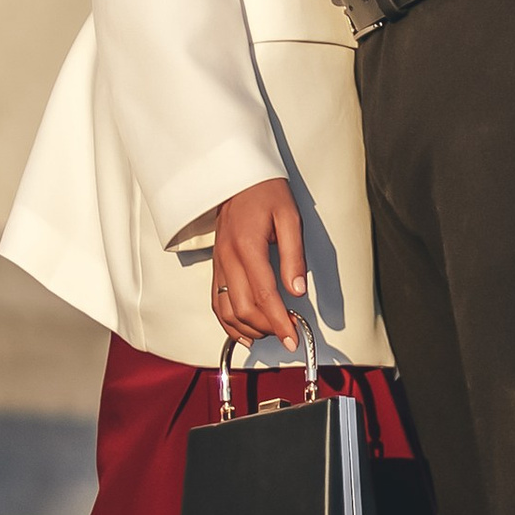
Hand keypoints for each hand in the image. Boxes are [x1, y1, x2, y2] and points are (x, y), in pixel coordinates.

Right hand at [210, 176, 306, 344]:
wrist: (236, 178)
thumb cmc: (265, 192)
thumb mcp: (289, 218)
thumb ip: (294, 256)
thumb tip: (297, 290)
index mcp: (248, 246)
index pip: (264, 295)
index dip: (279, 321)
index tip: (293, 337)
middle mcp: (228, 259)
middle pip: (244, 307)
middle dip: (267, 328)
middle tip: (289, 335)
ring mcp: (219, 264)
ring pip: (227, 310)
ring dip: (249, 328)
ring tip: (271, 334)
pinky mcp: (216, 267)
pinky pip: (216, 302)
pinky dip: (228, 323)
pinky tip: (244, 333)